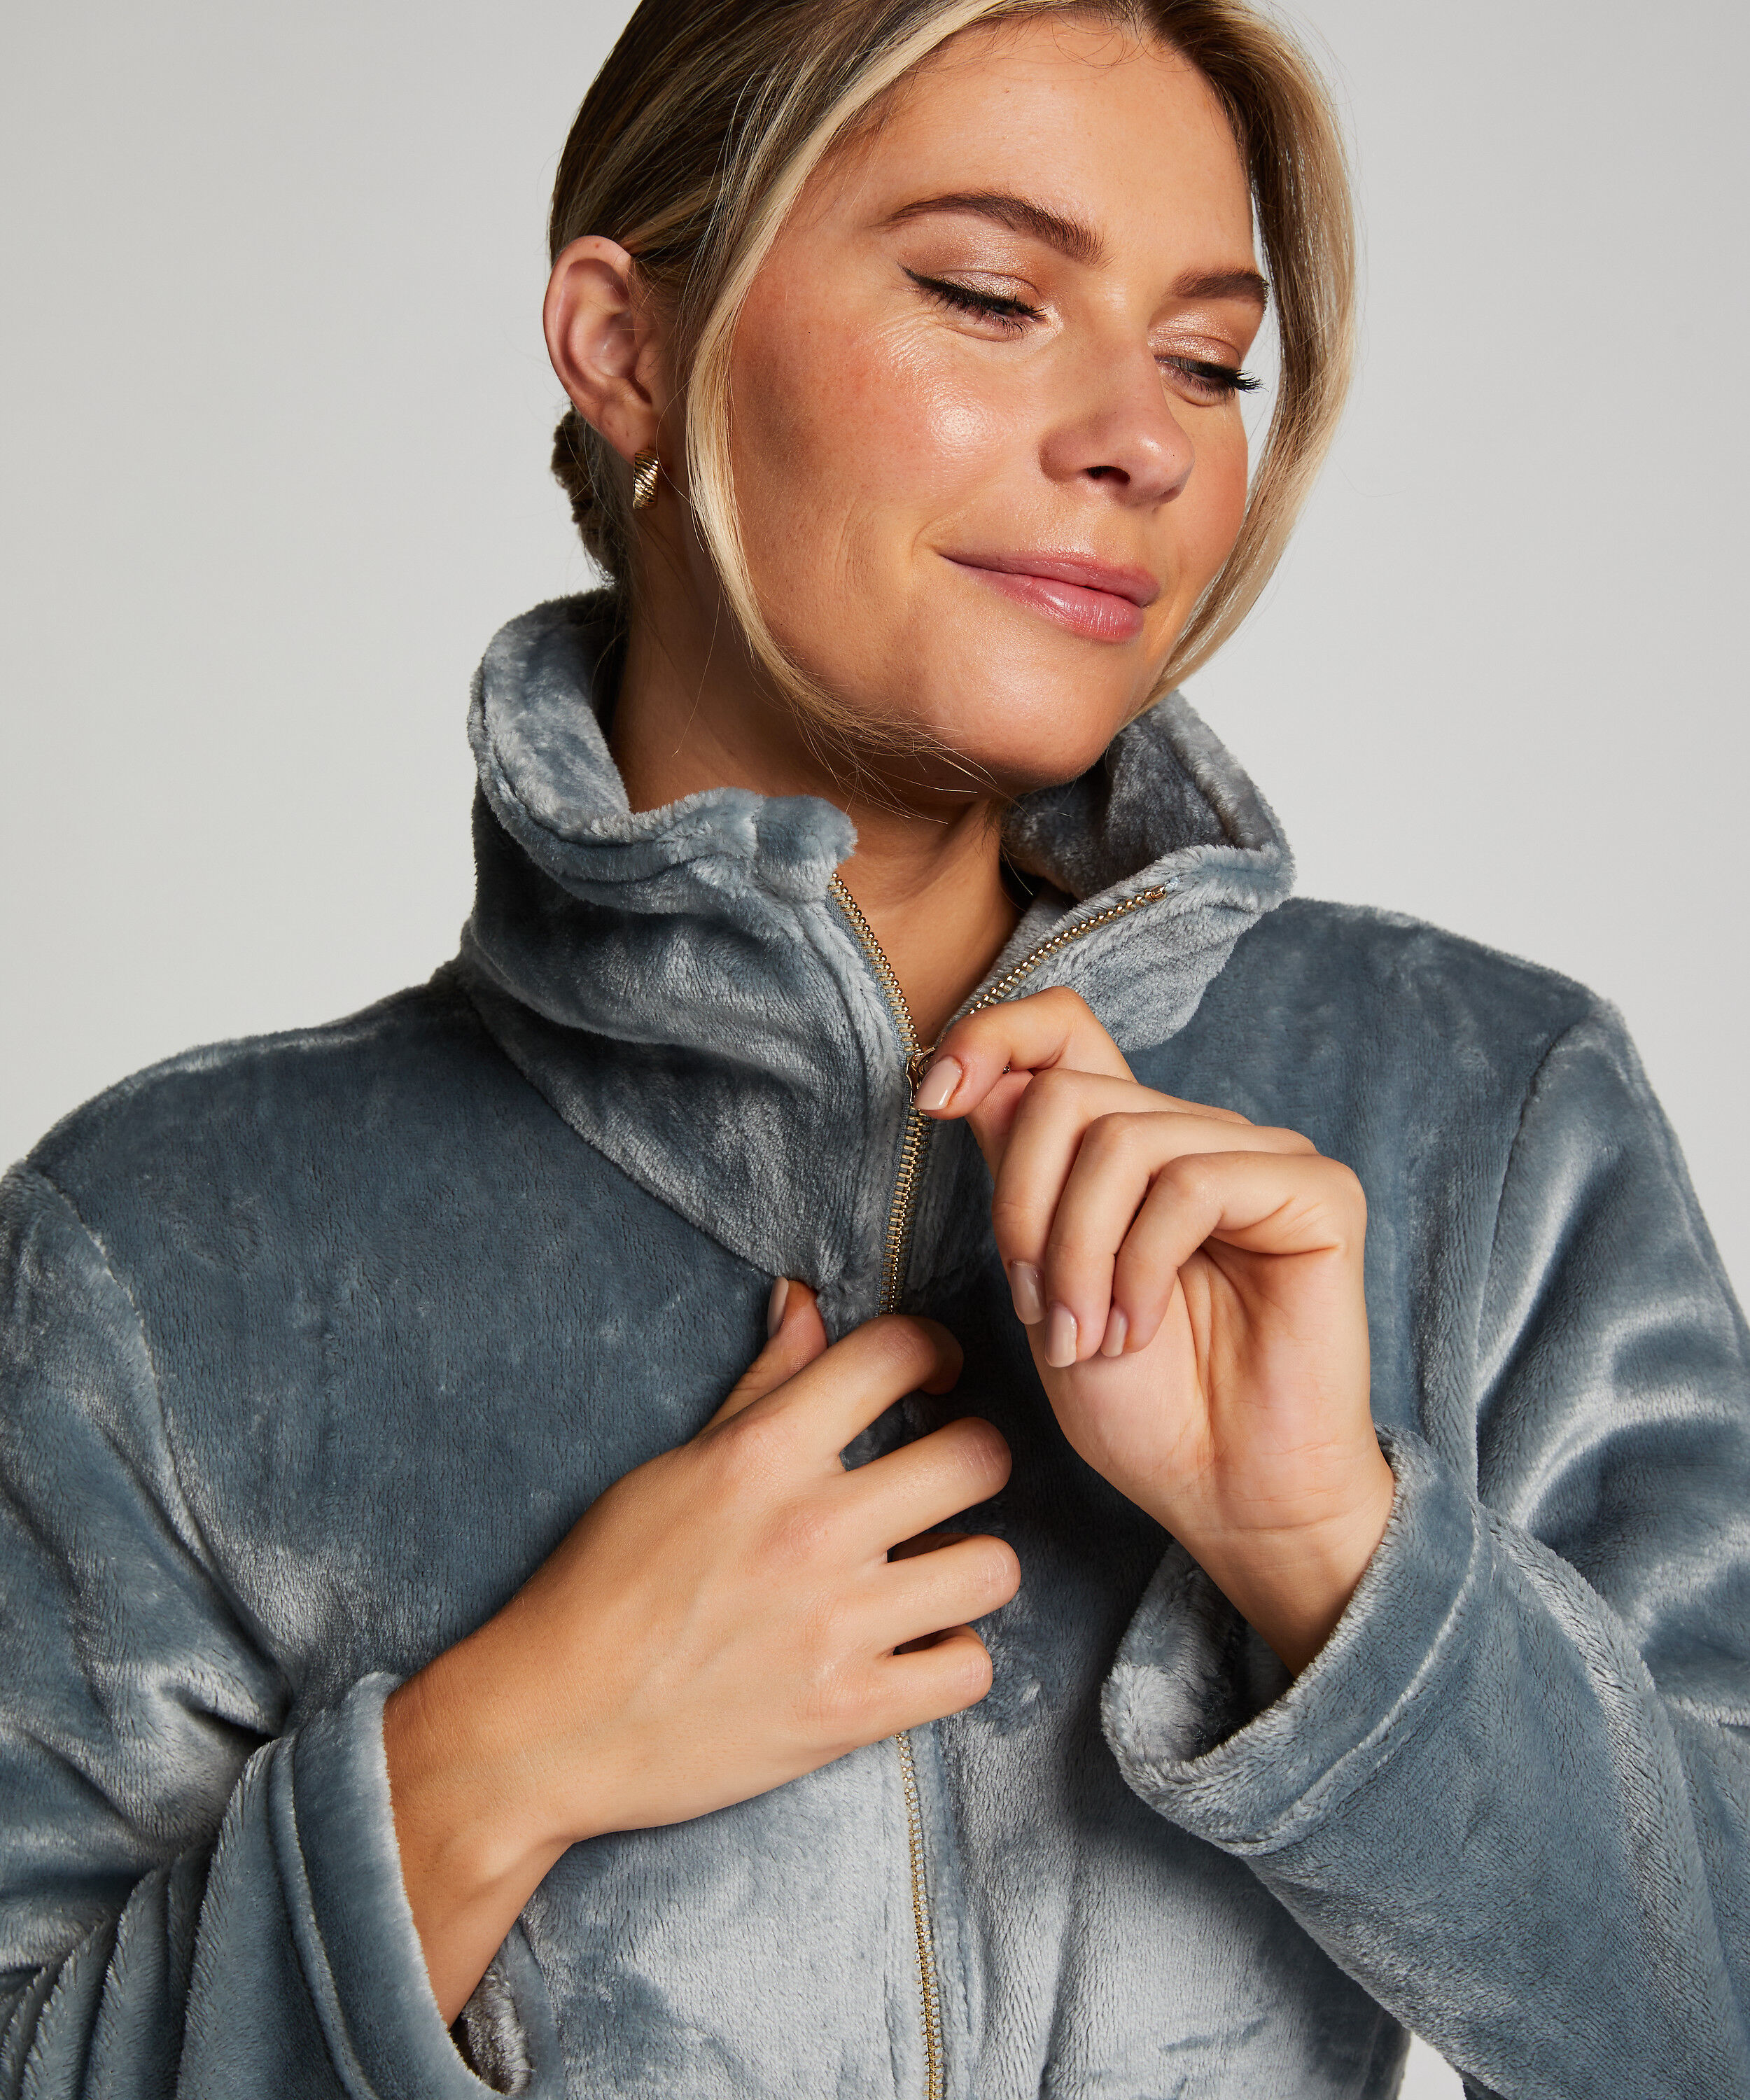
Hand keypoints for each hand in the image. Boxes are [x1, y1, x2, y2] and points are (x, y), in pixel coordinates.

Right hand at [384, 1284, 1016, 2020]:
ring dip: (969, 1565)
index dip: (935, 1350)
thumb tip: (806, 1303)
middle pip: (978, 1458)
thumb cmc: (601, 1584)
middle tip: (945, 1479)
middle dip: (972, 1458)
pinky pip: (969, 1671)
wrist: (551, 1726)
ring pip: (993, 1567)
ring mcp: (836, 1625)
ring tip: (933, 1571)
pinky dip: (952, 1660)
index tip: (935, 1375)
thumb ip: (760, 1385)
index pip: (896, 1354)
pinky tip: (916, 1648)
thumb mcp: (674, 1466)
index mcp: (762, 1454)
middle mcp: (812, 1530)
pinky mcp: (848, 1713)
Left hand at [917, 988, 1393, 1675]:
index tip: (930, 1097)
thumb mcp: (1042, 1285)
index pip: (1062, 1030)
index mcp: (1131, 1146)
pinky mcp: (1315, 1192)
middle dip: (1024, 1211)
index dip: (992, 1036)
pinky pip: (1190, 1184)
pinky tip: (1141, 1329)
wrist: (1228, 1499)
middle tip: (1037, 1313)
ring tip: (1087, 1337)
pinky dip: (1141, 1266)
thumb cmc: (1144, 1410)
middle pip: (1067, 1095)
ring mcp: (1261, 1157)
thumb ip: (1019, 1181)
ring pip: (1120, 1141)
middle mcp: (1197, 1134)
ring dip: (1077, 1254)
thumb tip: (973, 1080)